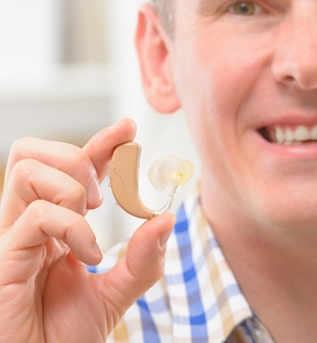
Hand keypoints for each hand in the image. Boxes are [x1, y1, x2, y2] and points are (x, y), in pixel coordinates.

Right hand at [0, 119, 174, 342]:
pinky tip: (87, 256)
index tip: (129, 129)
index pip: (71, 167)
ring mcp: (12, 237)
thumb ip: (143, 258)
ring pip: (27, 170)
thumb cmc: (67, 334)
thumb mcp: (119, 292)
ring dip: (73, 188)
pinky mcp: (4, 258)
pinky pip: (36, 215)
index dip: (100, 143)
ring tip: (92, 224)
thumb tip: (166, 217)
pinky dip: (73, 227)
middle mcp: (29, 224)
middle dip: (78, 156)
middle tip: (104, 197)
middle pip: (33, 152)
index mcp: (54, 225)